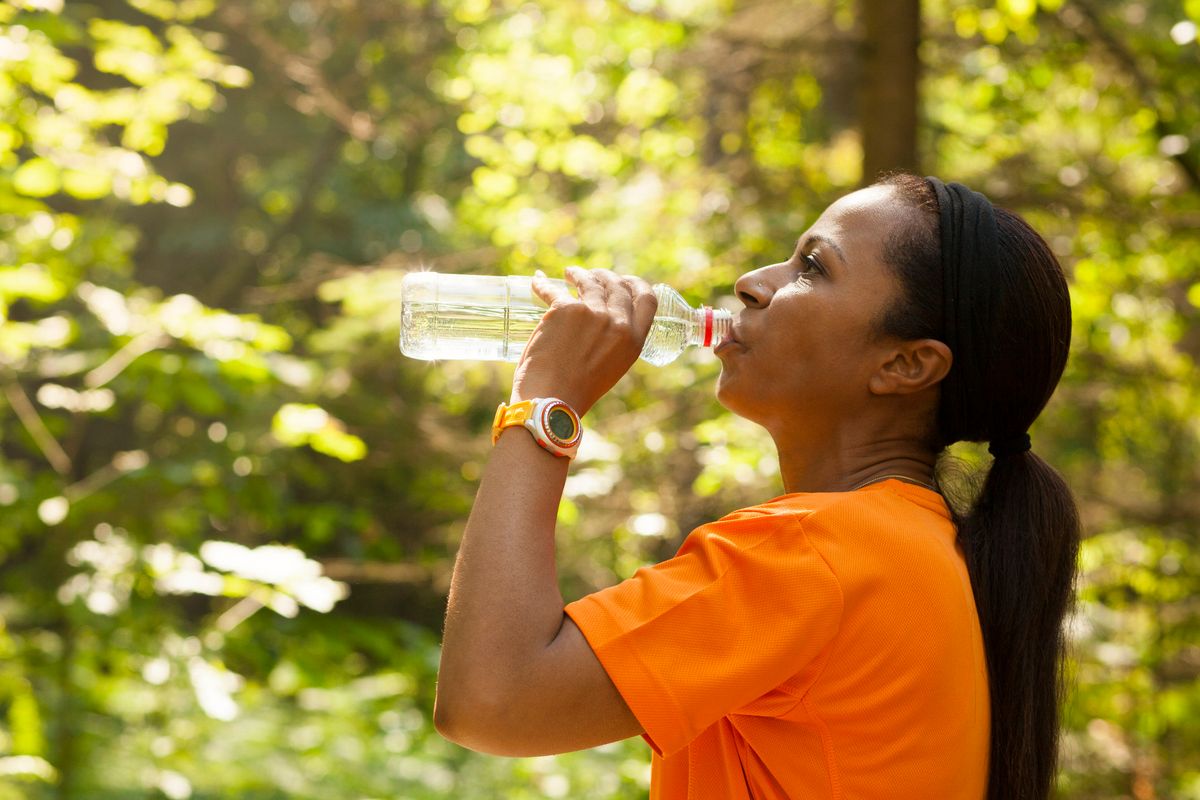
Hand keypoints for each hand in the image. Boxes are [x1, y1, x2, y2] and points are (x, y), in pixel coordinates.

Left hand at [510, 267, 657, 416]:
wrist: (551, 402)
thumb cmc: (577, 391)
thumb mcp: (611, 368)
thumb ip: (614, 343)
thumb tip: (602, 322)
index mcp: (634, 340)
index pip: (647, 299)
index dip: (635, 284)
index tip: (624, 279)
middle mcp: (618, 323)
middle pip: (616, 285)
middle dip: (604, 275)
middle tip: (590, 276)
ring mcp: (592, 313)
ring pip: (589, 281)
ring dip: (579, 274)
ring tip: (569, 274)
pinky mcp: (563, 310)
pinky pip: (552, 289)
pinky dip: (542, 284)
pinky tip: (538, 280)